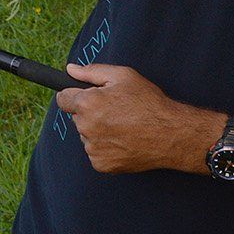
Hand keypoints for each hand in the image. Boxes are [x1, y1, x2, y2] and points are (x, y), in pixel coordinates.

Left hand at [54, 63, 212, 173]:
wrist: (171, 134)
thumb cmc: (149, 102)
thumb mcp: (123, 76)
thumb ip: (92, 71)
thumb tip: (70, 69)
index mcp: (87, 104)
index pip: (62, 99)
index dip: (74, 96)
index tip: (85, 97)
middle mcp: (85, 127)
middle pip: (77, 118)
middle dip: (90, 113)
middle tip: (115, 111)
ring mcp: (92, 148)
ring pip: (87, 136)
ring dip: (98, 131)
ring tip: (123, 126)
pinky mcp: (101, 164)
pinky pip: (96, 152)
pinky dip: (106, 148)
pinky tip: (124, 141)